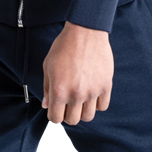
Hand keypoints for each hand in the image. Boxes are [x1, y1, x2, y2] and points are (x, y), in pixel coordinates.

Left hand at [41, 21, 112, 136]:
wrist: (85, 31)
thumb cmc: (64, 46)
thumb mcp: (48, 65)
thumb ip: (47, 87)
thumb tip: (46, 104)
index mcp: (59, 90)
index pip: (55, 119)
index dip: (53, 117)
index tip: (55, 111)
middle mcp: (76, 94)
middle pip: (72, 121)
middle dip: (67, 114)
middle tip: (67, 104)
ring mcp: (92, 91)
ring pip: (88, 117)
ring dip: (82, 111)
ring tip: (80, 98)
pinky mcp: (105, 86)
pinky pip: (102, 106)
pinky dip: (96, 104)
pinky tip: (91, 94)